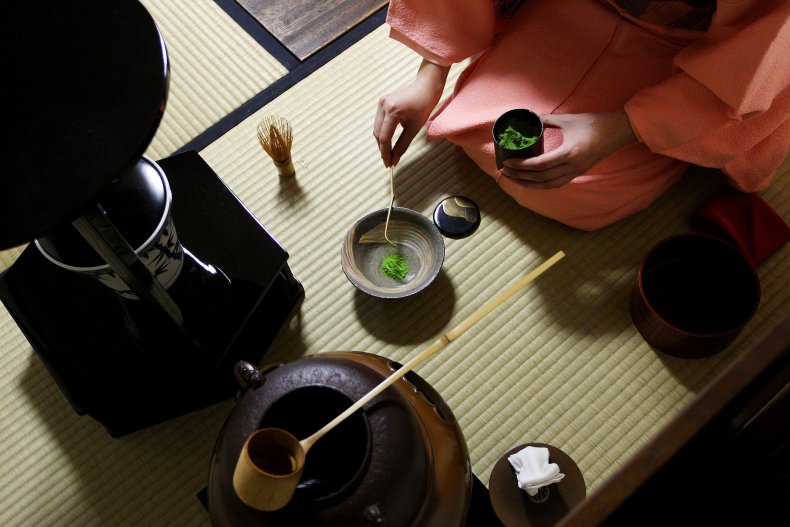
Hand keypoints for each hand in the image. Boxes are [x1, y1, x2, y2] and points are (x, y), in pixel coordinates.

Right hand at [373, 59, 449, 166]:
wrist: (425, 87)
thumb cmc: (423, 106)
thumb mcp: (415, 128)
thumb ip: (403, 145)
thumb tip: (395, 159)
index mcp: (393, 111)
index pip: (385, 137)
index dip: (385, 152)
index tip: (389, 164)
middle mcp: (384, 106)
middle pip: (378, 133)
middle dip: (382, 148)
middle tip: (389, 161)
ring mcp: (381, 103)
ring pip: (377, 128)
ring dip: (382, 141)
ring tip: (389, 153)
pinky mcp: (382, 103)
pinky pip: (379, 122)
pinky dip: (383, 132)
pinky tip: (389, 141)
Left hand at [500, 111, 637, 188]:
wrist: (619, 131)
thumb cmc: (595, 123)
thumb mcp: (568, 119)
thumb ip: (546, 120)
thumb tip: (527, 119)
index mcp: (570, 153)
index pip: (540, 165)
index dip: (522, 165)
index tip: (508, 162)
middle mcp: (573, 167)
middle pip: (540, 178)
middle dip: (520, 176)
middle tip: (505, 170)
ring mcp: (576, 172)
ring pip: (547, 185)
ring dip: (528, 184)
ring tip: (513, 178)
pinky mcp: (578, 173)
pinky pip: (555, 184)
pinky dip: (540, 185)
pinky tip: (530, 181)